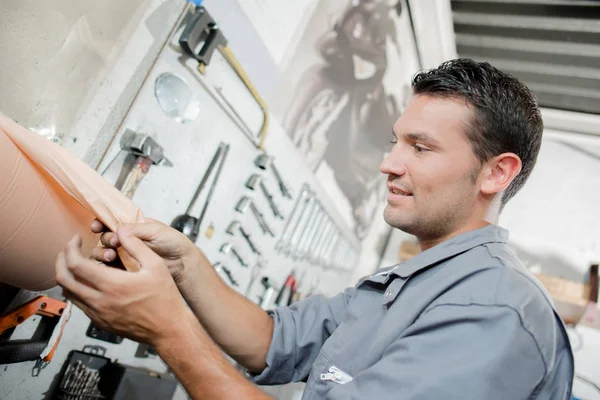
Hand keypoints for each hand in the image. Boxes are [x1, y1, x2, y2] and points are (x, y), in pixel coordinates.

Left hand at [56, 227, 189, 345]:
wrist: (168, 329)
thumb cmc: (165, 298)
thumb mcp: (156, 266)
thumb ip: (136, 246)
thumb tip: (121, 230)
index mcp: (111, 284)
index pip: (75, 264)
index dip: (70, 248)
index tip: (76, 238)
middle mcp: (99, 301)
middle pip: (63, 278)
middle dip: (61, 259)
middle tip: (70, 249)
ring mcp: (97, 314)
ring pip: (68, 293)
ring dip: (67, 275)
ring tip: (77, 264)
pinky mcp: (100, 322)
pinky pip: (79, 304)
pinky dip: (77, 289)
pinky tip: (90, 281)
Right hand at [90, 218, 197, 284]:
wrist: (182, 262)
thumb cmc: (173, 242)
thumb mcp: (154, 230)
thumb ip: (135, 229)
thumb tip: (117, 229)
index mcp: (131, 226)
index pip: (110, 222)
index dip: (101, 223)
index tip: (97, 226)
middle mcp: (125, 239)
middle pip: (104, 238)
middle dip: (105, 239)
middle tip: (113, 243)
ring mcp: (124, 254)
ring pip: (103, 253)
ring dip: (102, 253)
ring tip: (111, 256)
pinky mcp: (124, 269)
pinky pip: (108, 267)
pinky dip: (105, 266)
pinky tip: (110, 266)